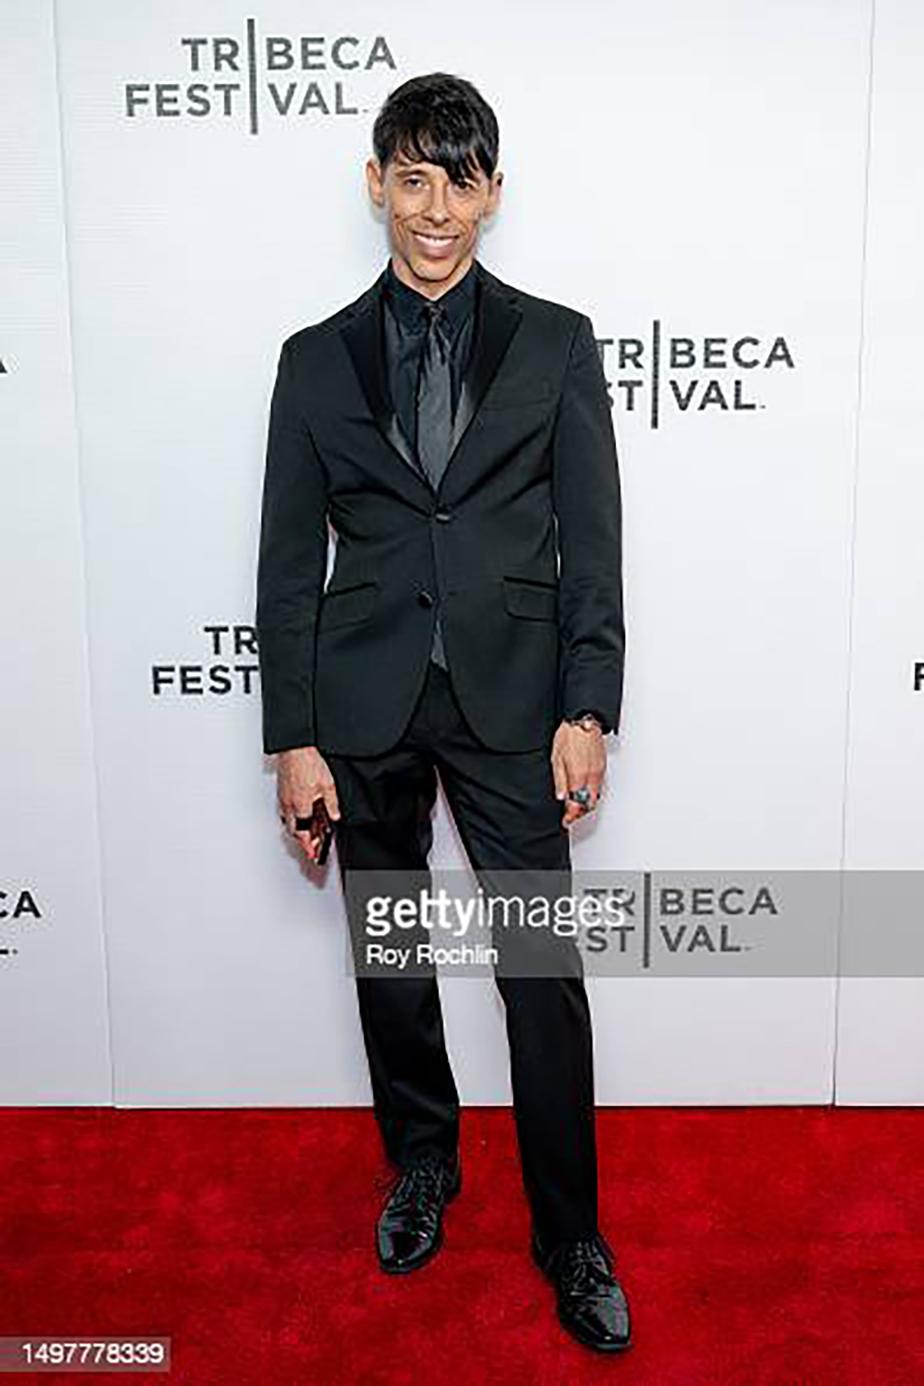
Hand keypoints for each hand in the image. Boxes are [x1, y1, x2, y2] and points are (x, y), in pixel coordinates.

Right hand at [276, 746, 340, 861]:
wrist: (296, 747)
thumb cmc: (309, 762)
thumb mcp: (328, 785)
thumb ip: (331, 805)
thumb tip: (334, 817)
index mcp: (301, 806)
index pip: (304, 833)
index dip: (310, 845)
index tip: (314, 854)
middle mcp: (289, 804)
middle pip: (294, 830)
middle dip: (302, 841)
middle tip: (310, 848)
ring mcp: (283, 797)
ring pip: (288, 820)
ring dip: (297, 829)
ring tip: (306, 834)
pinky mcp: (281, 790)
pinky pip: (285, 809)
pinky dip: (292, 817)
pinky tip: (299, 814)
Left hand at [551, 720, 605, 827]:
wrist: (584, 721)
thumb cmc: (569, 735)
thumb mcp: (557, 758)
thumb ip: (560, 780)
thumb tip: (560, 796)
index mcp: (579, 775)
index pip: (577, 804)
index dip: (571, 816)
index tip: (566, 820)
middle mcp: (592, 776)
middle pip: (589, 804)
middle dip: (580, 812)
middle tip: (569, 815)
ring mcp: (599, 772)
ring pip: (596, 796)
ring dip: (586, 803)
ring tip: (575, 804)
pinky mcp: (602, 767)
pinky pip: (599, 786)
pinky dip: (591, 793)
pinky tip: (583, 791)